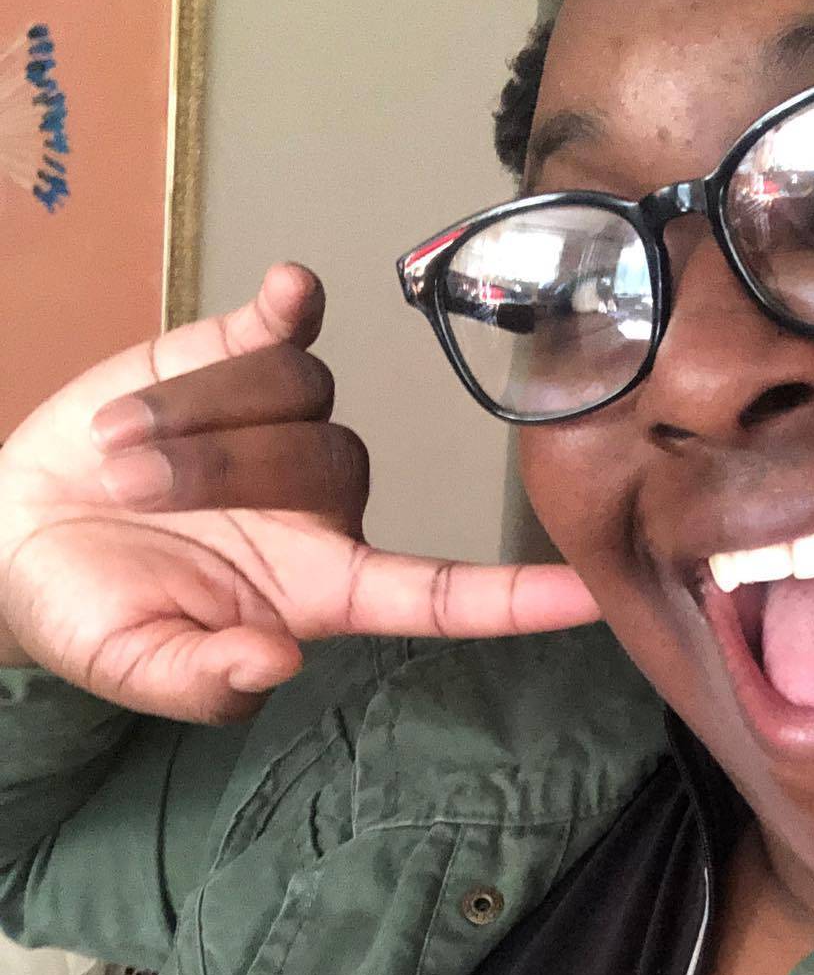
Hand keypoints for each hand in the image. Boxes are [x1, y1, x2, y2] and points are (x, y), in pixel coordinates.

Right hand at [0, 263, 599, 723]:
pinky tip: (288, 292)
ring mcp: (289, 424)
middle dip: (220, 463)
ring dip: (199, 410)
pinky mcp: (240, 356)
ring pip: (300, 389)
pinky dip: (289, 307)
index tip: (594, 596)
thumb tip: (277, 660)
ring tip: (120, 447)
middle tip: (128, 485)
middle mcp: (327, 503)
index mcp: (326, 587)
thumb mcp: (138, 668)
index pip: (445, 596)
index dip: (519, 600)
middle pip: (335, 458)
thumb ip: (204, 683)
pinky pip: (291, 326)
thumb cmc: (91, 611)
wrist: (18, 530)